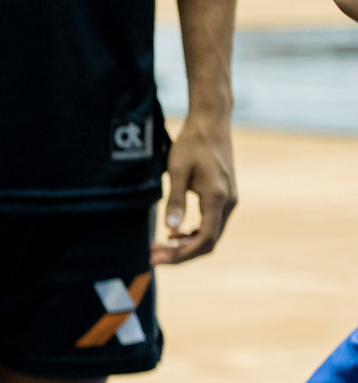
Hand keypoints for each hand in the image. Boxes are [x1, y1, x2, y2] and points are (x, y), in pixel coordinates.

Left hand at [151, 107, 236, 263]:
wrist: (211, 124)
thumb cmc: (192, 144)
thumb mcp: (178, 171)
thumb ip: (175, 200)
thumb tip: (169, 229)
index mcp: (217, 198)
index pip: (205, 239)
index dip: (182, 254)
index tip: (158, 259)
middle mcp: (228, 203)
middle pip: (208, 242)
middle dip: (181, 253)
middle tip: (153, 256)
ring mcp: (229, 201)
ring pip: (210, 235)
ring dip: (186, 245)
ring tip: (159, 246)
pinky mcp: (224, 197)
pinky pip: (211, 224)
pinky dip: (193, 234)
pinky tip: (174, 233)